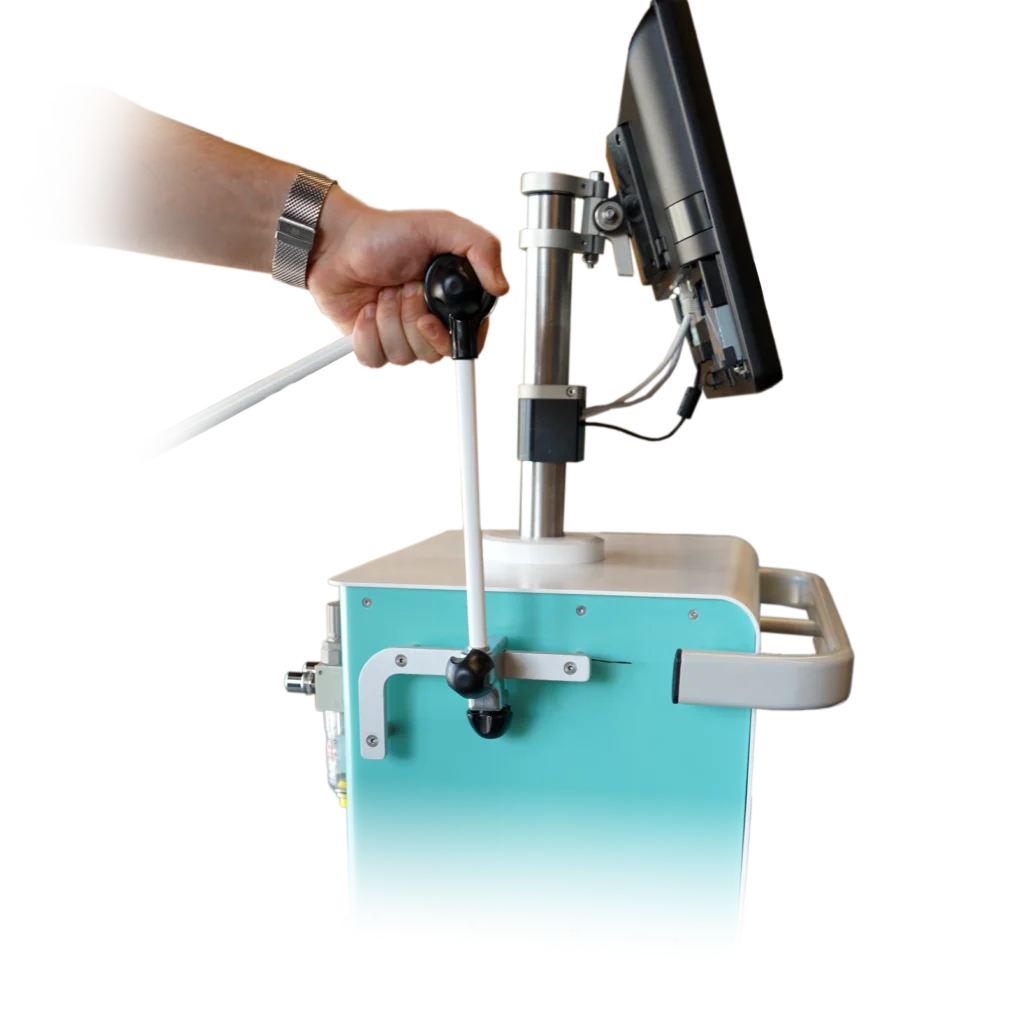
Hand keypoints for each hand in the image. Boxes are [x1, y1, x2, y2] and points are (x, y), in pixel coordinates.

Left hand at [306, 192, 511, 368]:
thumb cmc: (386, 232)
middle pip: (434, 353)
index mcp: (453, 300)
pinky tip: (368, 309)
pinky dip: (368, 333)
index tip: (430, 319)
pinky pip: (376, 359)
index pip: (469, 340)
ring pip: (404, 357)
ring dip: (389, 321)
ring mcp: (402, 335)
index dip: (453, 338)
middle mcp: (430, 321)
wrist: (338, 241)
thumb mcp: (441, 225)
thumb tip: (502, 286)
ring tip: (384, 291)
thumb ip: (482, 247)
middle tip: (404, 287)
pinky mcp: (374, 344)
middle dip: (413, 319)